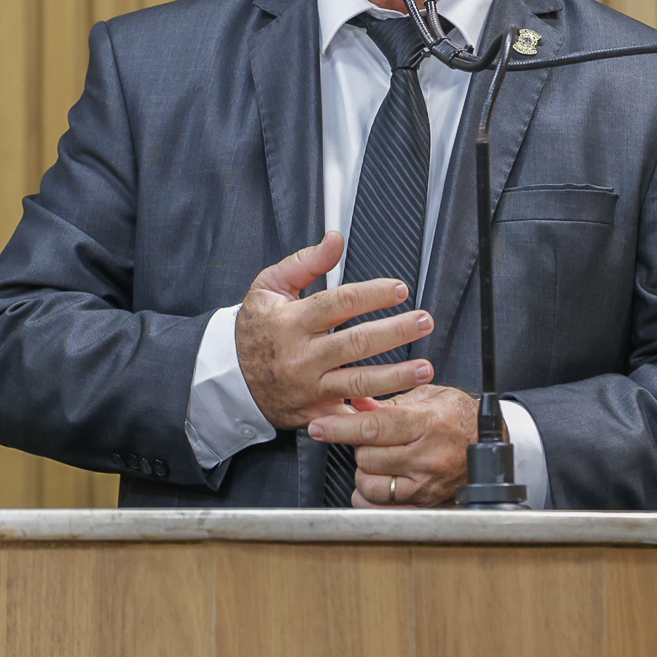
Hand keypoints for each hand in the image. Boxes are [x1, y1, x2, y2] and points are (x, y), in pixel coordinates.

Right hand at [236, 231, 435, 428]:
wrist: (232, 379)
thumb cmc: (255, 329)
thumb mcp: (269, 287)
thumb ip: (306, 262)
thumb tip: (336, 240)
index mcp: (293, 322)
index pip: (339, 304)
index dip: (373, 295)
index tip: (400, 289)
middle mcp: (303, 356)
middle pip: (356, 343)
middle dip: (395, 332)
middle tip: (424, 322)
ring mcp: (310, 387)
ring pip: (359, 382)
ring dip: (396, 376)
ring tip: (425, 367)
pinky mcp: (317, 412)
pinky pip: (350, 416)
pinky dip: (376, 414)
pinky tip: (402, 406)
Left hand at [308, 383, 477, 507]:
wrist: (490, 443)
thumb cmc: (458, 416)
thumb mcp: (426, 396)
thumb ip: (386, 401)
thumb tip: (354, 403)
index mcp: (425, 423)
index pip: (372, 428)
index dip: (339, 428)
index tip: (318, 427)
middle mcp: (426, 456)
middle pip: (367, 458)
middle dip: (359, 447)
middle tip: (368, 439)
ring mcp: (427, 484)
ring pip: (371, 486)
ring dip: (366, 473)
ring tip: (377, 460)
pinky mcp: (427, 504)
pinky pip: (384, 508)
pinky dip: (372, 498)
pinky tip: (378, 482)